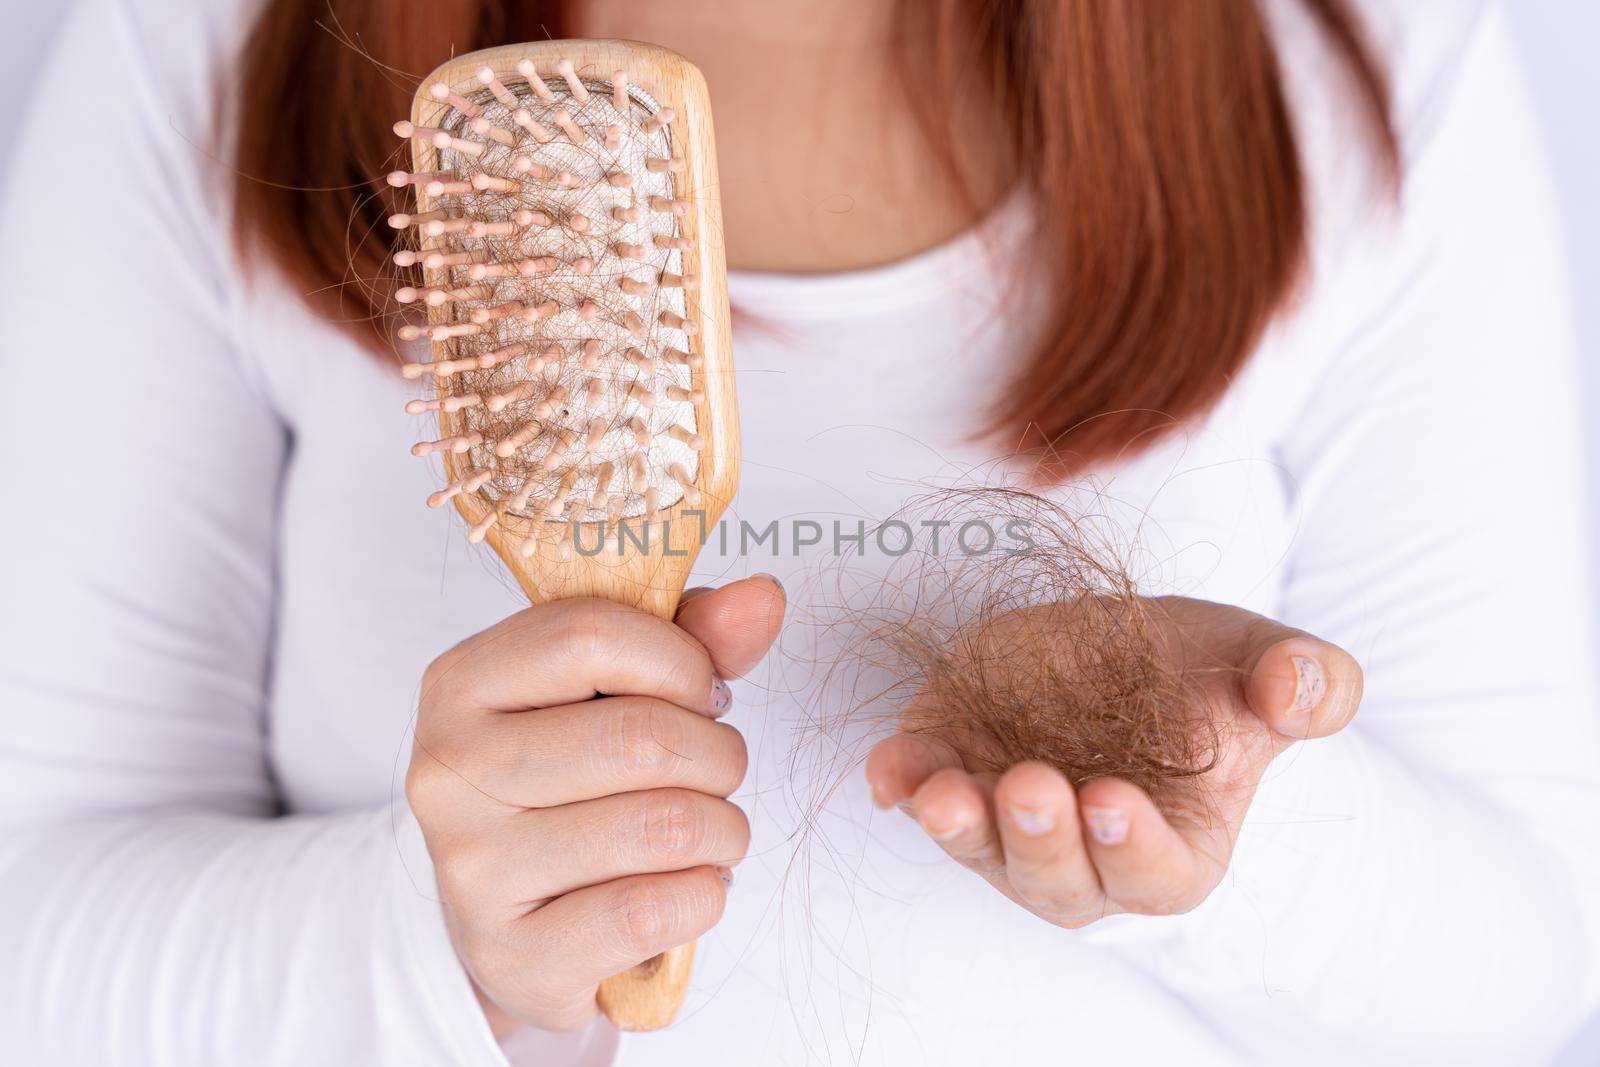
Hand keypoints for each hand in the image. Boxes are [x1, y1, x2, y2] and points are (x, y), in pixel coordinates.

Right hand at [406, 577, 785, 1032]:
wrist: (516, 924)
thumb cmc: (572, 784)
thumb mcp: (616, 692)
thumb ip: (693, 637)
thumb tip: (764, 597)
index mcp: (461, 684)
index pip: (591, 635)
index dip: (681, 662)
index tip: (701, 694)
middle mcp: (447, 772)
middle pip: (641, 736)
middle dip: (719, 755)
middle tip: (715, 772)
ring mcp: (472, 869)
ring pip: (664, 826)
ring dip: (724, 828)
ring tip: (709, 831)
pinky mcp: (514, 954)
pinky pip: (656, 910)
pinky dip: (705, 894)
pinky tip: (686, 885)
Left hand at [864, 596, 1361, 926]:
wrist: (1123, 648)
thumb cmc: (1202, 676)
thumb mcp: (1261, 665)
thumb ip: (1302, 684)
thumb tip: (1300, 691)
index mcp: (1169, 846)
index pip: (1153, 874)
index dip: (1132, 847)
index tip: (1112, 802)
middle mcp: (1080, 853)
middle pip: (1056, 878)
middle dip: (1040, 840)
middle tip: (1033, 789)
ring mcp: (1006, 817)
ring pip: (979, 847)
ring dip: (956, 825)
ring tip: (942, 793)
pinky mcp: (952, 766)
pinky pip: (917, 792)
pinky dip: (899, 782)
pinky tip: (888, 768)